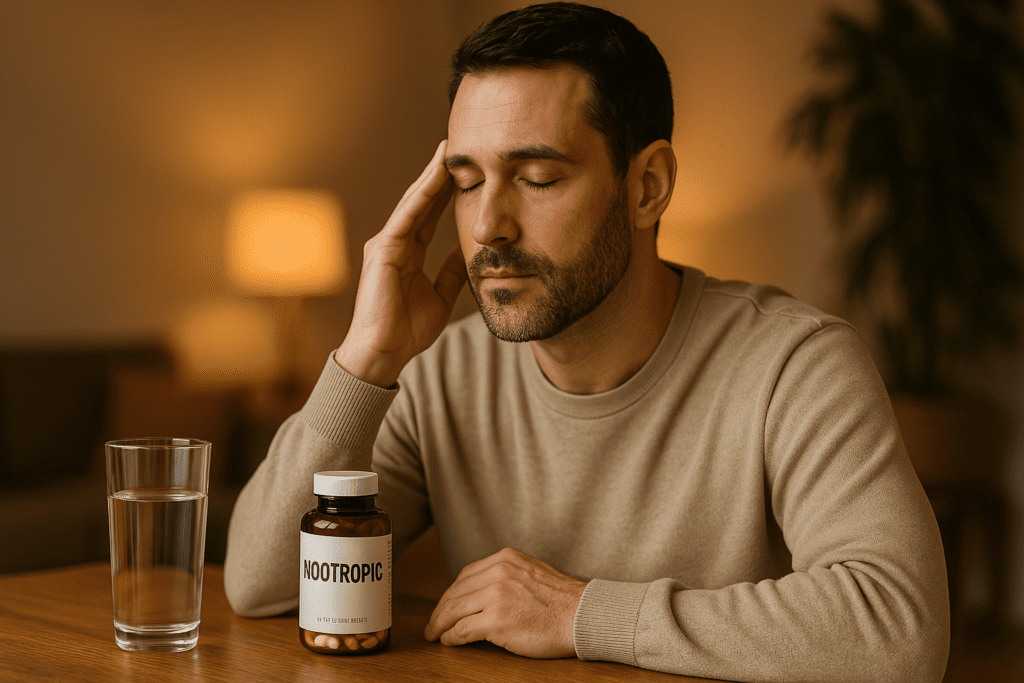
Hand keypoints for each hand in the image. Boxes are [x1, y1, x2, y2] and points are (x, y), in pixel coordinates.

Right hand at [335, 140, 466, 387]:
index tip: (467, 170)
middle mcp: (396, 243)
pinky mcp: (382, 251)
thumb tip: (466, 251)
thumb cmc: (407, 331)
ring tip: (447, 150)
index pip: (431, 215)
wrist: (385, 353)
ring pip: (413, 203)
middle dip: (439, 174)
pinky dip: (421, 196)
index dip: (447, 192)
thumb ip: (451, 272)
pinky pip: (405, 218)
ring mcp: (386, 245)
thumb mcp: (441, 297)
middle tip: (457, 145)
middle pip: (421, 202)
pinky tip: (435, 177)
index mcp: (409, 253)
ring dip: (430, 176)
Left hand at [423, 547, 586, 658]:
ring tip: (434, 634)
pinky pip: (462, 629)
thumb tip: (484, 590)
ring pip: (454, 609)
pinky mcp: (497, 620)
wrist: (583, 614)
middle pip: (456, 591)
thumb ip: (508, 575)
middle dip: (440, 609)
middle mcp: (498, 572)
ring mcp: (496, 596)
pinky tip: (449, 641)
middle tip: (432, 624)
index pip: (466, 575)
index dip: (452, 593)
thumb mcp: (531, 572)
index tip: (445, 605)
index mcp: (505, 559)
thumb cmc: (562, 600)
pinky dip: (451, 636)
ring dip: (440, 624)